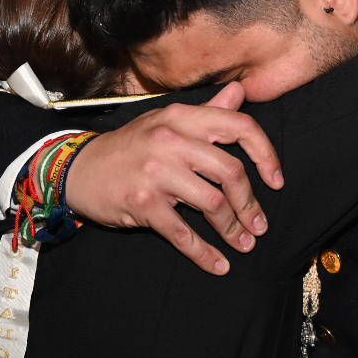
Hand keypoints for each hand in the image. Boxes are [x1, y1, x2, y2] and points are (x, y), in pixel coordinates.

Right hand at [64, 82, 282, 275]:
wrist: (80, 169)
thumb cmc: (131, 147)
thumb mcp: (166, 121)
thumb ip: (207, 111)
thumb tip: (241, 92)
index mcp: (181, 117)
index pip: (238, 126)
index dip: (266, 154)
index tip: (277, 180)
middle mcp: (171, 140)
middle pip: (231, 172)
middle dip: (251, 203)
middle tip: (259, 225)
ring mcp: (156, 173)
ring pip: (212, 204)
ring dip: (233, 230)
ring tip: (244, 244)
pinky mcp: (142, 203)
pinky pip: (183, 233)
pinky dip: (205, 254)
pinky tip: (219, 265)